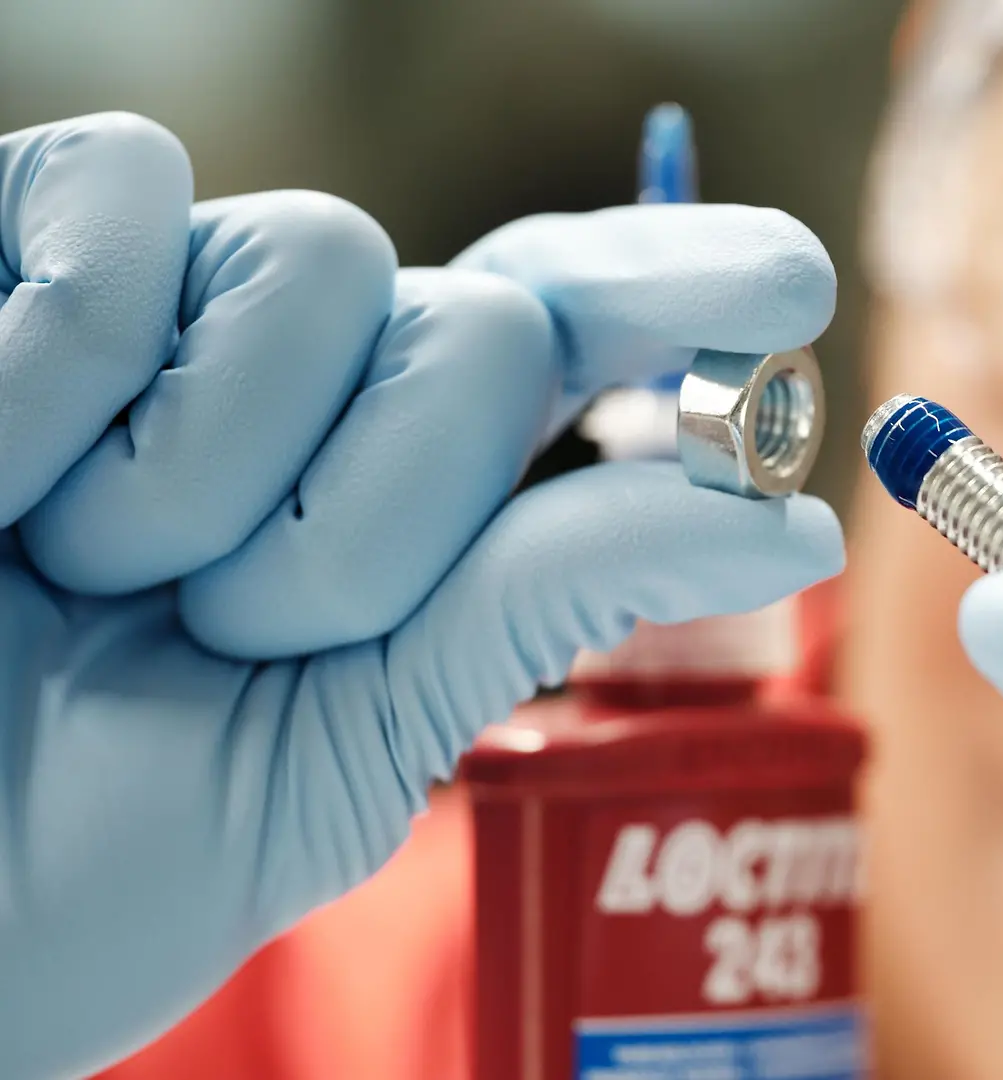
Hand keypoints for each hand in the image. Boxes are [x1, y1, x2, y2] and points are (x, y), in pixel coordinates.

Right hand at [0, 113, 842, 1079]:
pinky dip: (65, 350)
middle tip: (226, 629)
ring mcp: (163, 304)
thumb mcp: (355, 741)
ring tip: (80, 570)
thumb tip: (796, 522)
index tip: (795, 289)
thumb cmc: (88, 848)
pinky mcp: (8, 243)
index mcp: (396, 490)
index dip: (685, 287)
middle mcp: (301, 380)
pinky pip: (128, 198)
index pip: (570, 337)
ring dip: (210, 472)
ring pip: (333, 258)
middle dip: (379, 519)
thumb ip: (547, 601)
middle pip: (486, 323)